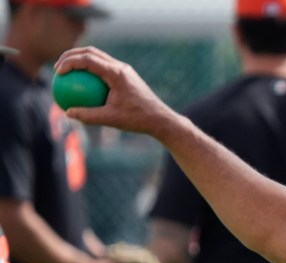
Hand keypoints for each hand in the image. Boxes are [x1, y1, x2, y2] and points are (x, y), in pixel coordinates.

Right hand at [53, 47, 179, 137]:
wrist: (160, 118)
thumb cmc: (138, 119)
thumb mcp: (111, 119)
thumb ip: (88, 115)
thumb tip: (68, 113)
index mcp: (117, 73)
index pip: (88, 60)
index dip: (69, 62)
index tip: (58, 72)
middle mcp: (120, 67)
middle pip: (90, 52)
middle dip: (71, 55)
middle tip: (57, 68)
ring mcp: (124, 70)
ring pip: (97, 58)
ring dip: (80, 61)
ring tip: (65, 73)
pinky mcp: (125, 75)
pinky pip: (103, 69)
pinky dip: (90, 72)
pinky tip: (80, 86)